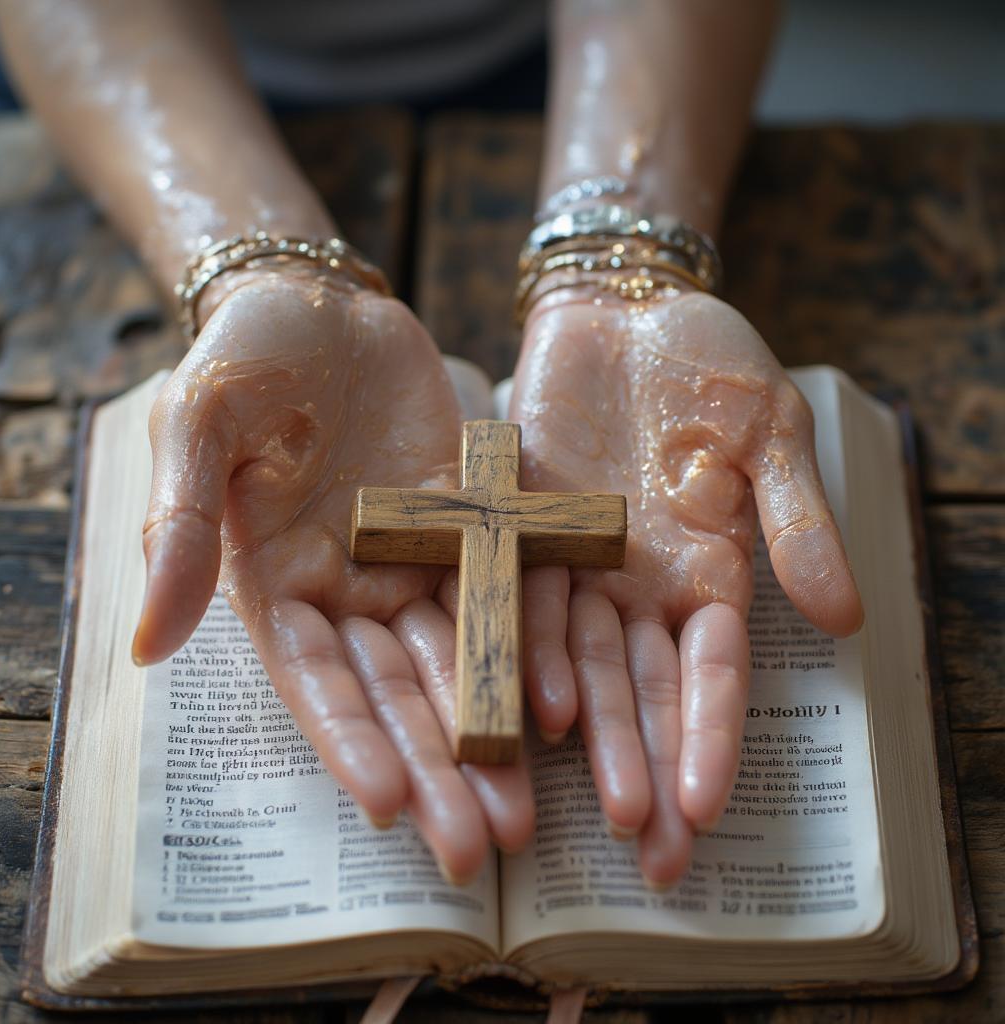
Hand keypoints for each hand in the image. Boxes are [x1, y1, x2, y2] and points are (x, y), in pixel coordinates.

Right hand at [132, 271, 533, 881]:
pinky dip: (531, 644)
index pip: (315, 678)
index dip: (349, 738)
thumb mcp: (199, 426)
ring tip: (524, 814)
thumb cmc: (244, 357)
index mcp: (276, 581)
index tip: (386, 801)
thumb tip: (144, 644)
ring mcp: (417, 561)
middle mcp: (351, 589)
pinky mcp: (474, 524)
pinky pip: (508, 588)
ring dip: (490, 735)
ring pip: (459, 661)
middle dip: (434, 769)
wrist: (322, 303)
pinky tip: (563, 708)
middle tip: (475, 848)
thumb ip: (180, 529)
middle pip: (397, 692)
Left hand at [511, 287, 862, 886]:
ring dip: (594, 734)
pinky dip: (531, 650)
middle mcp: (642, 580)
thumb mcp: (773, 433)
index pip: (714, 670)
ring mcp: (580, 559)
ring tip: (601, 808)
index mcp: (710, 566)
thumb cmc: (709, 361)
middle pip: (647, 687)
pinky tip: (534, 708)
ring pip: (585, 661)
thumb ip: (798, 523)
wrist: (625, 306)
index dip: (711, 735)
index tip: (708, 807)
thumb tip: (847, 621)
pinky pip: (524, 598)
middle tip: (653, 856)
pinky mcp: (521, 525)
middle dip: (652, 766)